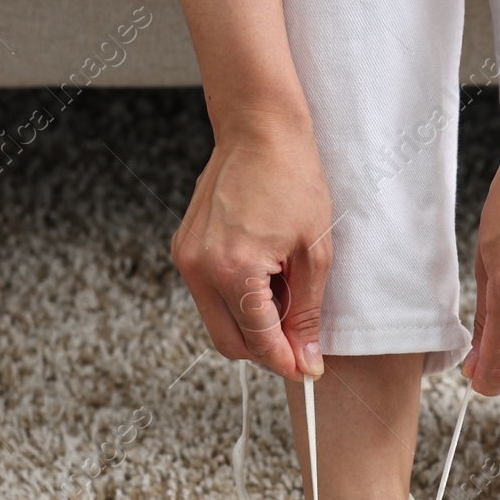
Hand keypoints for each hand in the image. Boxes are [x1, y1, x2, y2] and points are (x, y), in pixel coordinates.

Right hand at [171, 113, 333, 379]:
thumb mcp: (315, 253)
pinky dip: (238, 301)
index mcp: (234, 270)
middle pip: (231, 345)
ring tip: (285, 291)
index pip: (259, 342)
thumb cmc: (293, 181)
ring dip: (252, 325)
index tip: (308, 370)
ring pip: (219, 323)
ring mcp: (186, 258)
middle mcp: (200, 268)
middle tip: (300, 339)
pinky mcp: (184, 250)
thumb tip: (307, 361)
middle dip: (267, 351)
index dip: (287, 363)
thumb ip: (307, 314)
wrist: (258, 129)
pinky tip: (266, 277)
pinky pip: (210, 297)